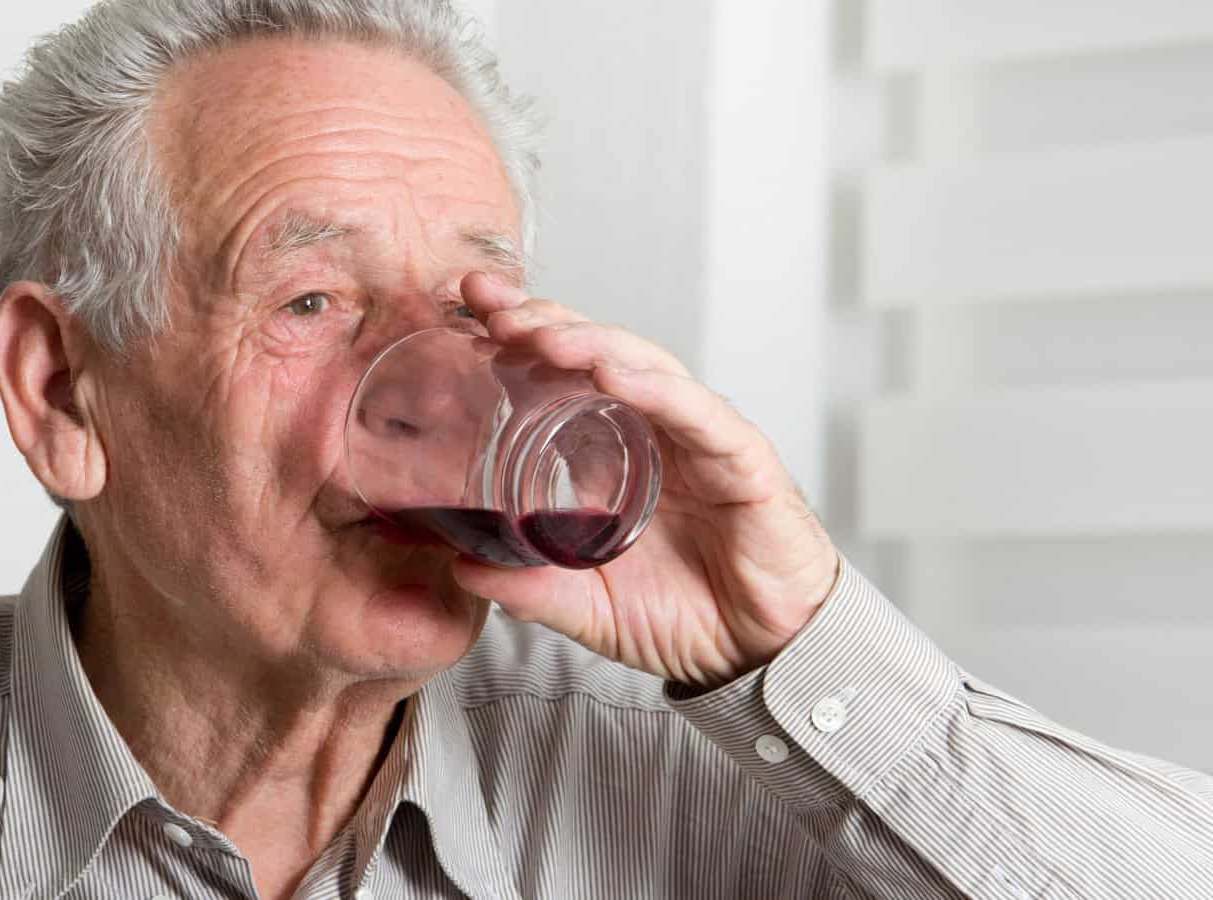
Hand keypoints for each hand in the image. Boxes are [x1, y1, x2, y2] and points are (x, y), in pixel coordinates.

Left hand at [451, 273, 839, 687]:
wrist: (760, 656)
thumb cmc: (685, 617)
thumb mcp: (588, 606)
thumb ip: (531, 588)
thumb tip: (462, 566)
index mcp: (614, 450)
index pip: (563, 374)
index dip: (518, 336)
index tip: (466, 311)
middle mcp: (653, 429)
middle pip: (596, 352)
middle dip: (542, 320)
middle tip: (488, 305)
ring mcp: (698, 438)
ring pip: (643, 367)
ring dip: (590, 344)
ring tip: (541, 335)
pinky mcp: (742, 460)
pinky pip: (697, 413)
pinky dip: (656, 389)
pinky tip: (615, 374)